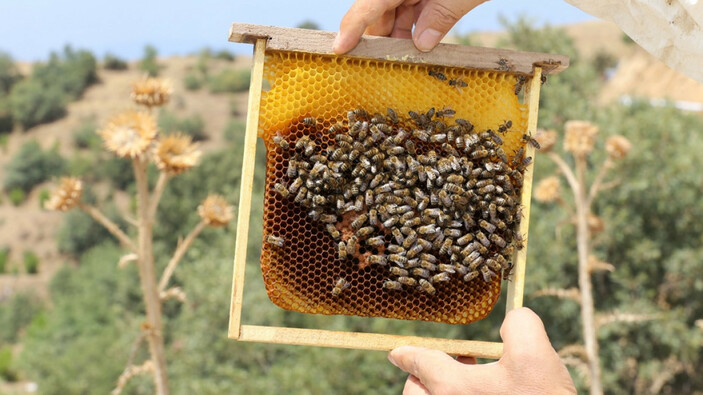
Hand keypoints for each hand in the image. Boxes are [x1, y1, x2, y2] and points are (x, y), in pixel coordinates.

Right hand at [334, 0, 489, 53]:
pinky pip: (413, 9)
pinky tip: (418, 47)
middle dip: (378, 38)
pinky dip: (415, 27)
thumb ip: (443, 15)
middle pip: (379, 10)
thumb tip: (421, 45)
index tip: (339, 49)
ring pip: (396, 12)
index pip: (370, 3)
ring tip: (401, 61)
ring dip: (398, 37)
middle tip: (374, 67)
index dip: (352, 26)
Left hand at [387, 308, 576, 393]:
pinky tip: (483, 390)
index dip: (408, 354)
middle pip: (416, 393)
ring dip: (439, 389)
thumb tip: (513, 319)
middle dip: (420, 378)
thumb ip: (518, 324)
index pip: (421, 364)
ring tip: (468, 375)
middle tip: (442, 366)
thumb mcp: (535, 353)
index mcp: (454, 388)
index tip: (396, 353)